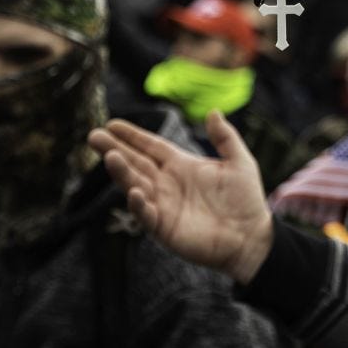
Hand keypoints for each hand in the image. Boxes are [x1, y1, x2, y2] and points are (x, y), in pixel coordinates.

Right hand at [88, 111, 273, 284]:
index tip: (113, 124)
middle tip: (95, 136)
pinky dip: (139, 204)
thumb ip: (225, 137)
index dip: (133, 136)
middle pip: (136, 163)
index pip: (152, 147)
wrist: (252, 236)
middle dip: (115, 149)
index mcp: (182, 165)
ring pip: (136, 185)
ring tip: (110, 157)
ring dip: (122, 173)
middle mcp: (167, 183)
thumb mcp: (239, 162)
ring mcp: (163, 205)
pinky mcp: (164, 228)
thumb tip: (213, 111)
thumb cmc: (246, 199)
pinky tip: (135, 192)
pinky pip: (147, 214)